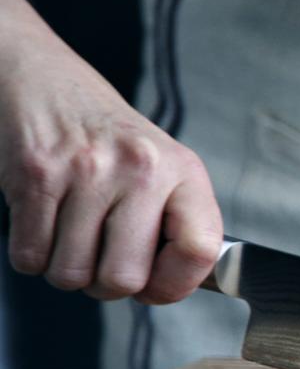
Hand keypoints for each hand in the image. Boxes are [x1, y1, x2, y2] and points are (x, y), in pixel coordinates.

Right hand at [0, 31, 221, 302]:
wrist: (44, 81)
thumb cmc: (108, 137)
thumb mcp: (163, 167)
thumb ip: (176, 223)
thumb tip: (169, 287)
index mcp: (182, 171)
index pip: (200, 250)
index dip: (175, 284)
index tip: (157, 284)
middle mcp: (140, 169)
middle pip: (124, 279)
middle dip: (107, 286)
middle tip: (101, 261)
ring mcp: (86, 172)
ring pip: (71, 275)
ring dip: (66, 270)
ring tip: (72, 236)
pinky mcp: (35, 175)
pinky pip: (30, 257)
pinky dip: (32, 255)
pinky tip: (45, 225)